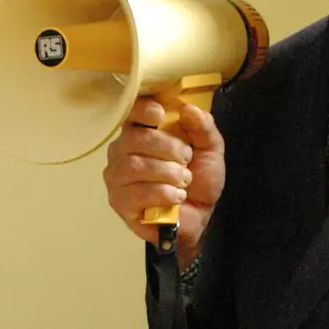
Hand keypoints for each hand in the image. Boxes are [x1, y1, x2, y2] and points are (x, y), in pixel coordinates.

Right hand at [102, 99, 225, 265]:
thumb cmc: (198, 180)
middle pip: (134, 139)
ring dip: (166, 172)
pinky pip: (135, 193)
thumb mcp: (210, 151)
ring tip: (184, 181)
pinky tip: (176, 197)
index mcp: (141, 133)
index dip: (142, 111)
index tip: (160, 115)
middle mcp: (122, 152)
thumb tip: (189, 110)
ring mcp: (117, 178)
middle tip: (186, 159)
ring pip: (133, 165)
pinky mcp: (119, 202)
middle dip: (167, 148)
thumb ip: (204, 128)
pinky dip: (161, 193)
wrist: (199, 218)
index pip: (131, 114)